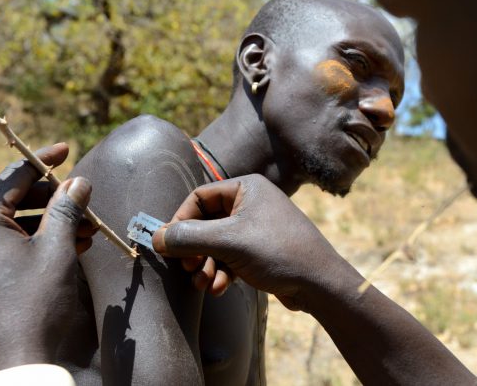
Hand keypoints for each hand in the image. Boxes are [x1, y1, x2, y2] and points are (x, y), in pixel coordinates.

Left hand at [0, 143, 94, 379]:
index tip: (67, 149)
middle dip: (55, 197)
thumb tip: (78, 181)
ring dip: (57, 221)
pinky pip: (21, 248)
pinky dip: (49, 242)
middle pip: (18, 200)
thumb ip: (66, 209)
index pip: (13, 177)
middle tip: (86, 198)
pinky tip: (77, 245)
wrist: (21, 362)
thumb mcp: (56, 248)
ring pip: (22, 225)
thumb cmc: (35, 300)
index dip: (42, 160)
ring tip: (89, 226)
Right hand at [153, 174, 344, 310]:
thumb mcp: (228, 242)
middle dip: (195, 249)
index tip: (168, 244)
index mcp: (246, 187)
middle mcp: (250, 203)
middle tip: (188, 268)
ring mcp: (256, 228)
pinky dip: (222, 272)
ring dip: (206, 265)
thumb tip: (156, 237)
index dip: (180, 221)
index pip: (199, 198)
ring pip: (216, 244)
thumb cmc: (277, 252)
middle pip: (206, 223)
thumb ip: (189, 238)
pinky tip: (220, 288)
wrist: (320, 283)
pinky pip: (230, 257)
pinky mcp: (260, 250)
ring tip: (204, 283)